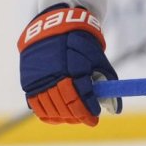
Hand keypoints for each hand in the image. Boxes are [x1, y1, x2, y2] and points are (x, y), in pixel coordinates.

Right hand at [17, 6, 120, 125]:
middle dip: (79, 116)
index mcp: (75, 67)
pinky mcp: (29, 82)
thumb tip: (116, 109)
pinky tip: (57, 117)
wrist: (53, 27)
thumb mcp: (98, 58)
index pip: (82, 97)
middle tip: (87, 119)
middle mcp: (56, 74)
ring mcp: (40, 79)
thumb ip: (107, 82)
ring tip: (74, 118)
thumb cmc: (81, 44)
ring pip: (52, 108)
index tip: (95, 118)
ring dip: (65, 118)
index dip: (89, 111)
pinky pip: (36, 106)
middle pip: (67, 105)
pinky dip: (47, 115)